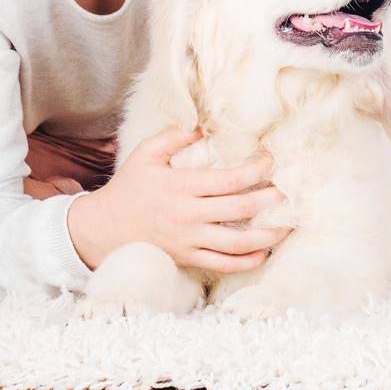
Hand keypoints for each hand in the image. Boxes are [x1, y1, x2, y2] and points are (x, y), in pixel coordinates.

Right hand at [66, 125, 291, 274]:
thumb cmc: (128, 188)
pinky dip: (247, 262)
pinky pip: (222, 265)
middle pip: (239, 209)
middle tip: (289, 191)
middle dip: (270, 200)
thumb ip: (174, 136)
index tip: (272, 161)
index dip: (256, 171)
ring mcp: (188, 241)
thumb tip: (203, 124)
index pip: (228, 180)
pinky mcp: (186, 259)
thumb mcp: (146, 154)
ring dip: (268, 235)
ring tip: (288, 225)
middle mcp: (188, 216)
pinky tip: (264, 252)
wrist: (101, 230)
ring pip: (237, 243)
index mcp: (181, 187)